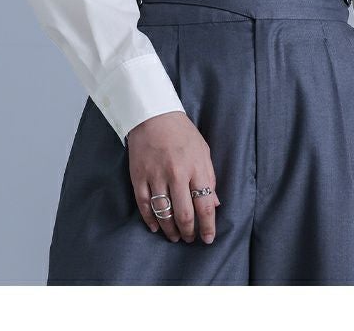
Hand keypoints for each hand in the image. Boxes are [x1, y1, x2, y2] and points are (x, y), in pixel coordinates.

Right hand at [126, 110, 220, 244]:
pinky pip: (144, 205)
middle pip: (184, 214)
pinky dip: (150, 220)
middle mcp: (176, 174)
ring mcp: (156, 176)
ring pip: (164, 213)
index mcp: (196, 167)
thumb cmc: (183, 133)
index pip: (205, 205)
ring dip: (170, 230)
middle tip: (190, 239)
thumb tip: (214, 204)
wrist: (154, 115)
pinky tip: (156, 227)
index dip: (208, 227)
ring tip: (174, 237)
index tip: (208, 238)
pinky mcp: (138, 176)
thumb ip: (209, 178)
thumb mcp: (203, 151)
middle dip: (188, 232)